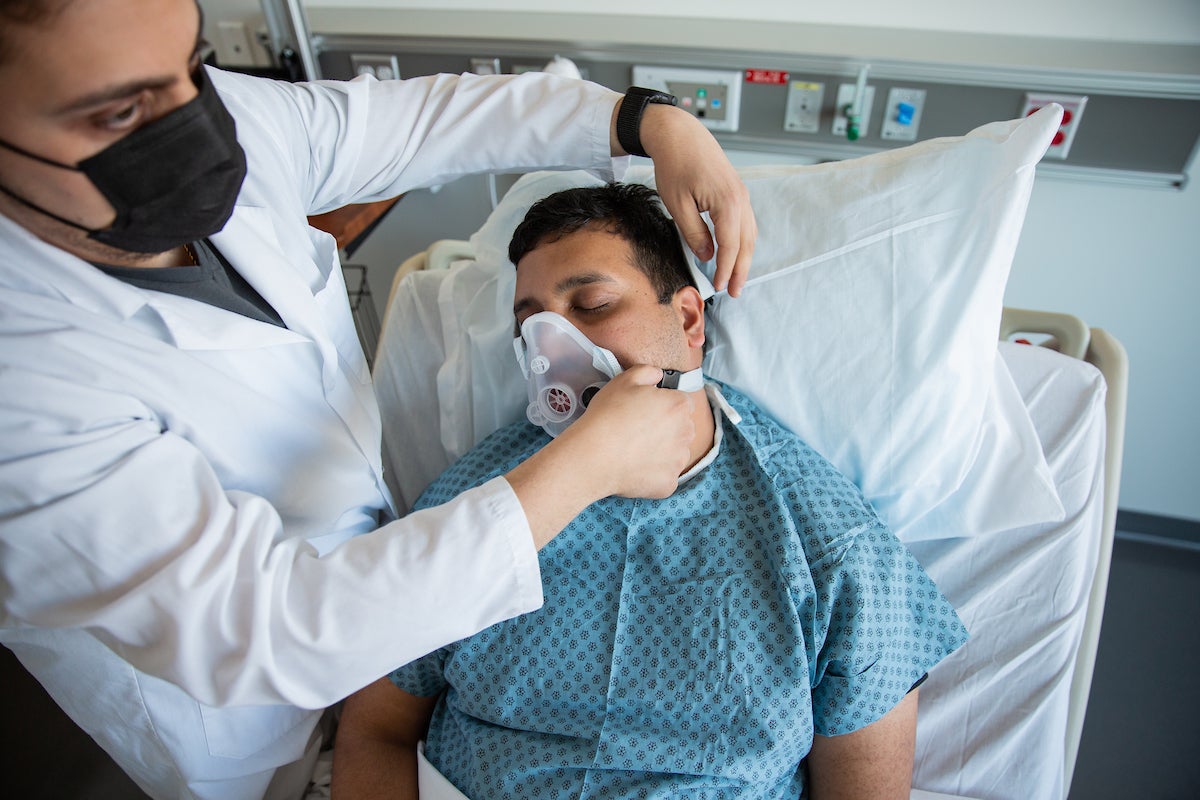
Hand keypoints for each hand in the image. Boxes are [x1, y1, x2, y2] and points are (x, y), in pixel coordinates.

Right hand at [505, 366, 694, 547]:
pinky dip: (653, 474)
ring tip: (634, 451)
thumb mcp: (624, 380)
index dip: (664, 406)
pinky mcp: (669, 483)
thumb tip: (658, 376)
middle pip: (682, 429)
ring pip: (676, 454)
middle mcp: (686, 433)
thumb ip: (647, 372)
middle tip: (638, 432)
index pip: (683, 403)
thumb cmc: (608, 415)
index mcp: (679, 405)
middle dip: (667, 429)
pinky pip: (665, 477)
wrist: (593, 456)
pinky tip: (633, 468)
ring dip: (662, 452)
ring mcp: (679, 461)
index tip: (647, 412)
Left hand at [633, 103, 757, 296]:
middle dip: (741, 270)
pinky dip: (743, 241)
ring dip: (744, 258)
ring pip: (749, 233)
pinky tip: (735, 252)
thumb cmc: (675, 164)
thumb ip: (693, 233)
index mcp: (728, 203)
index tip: (718, 287)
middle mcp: (741, 199)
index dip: (724, 269)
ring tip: (736, 278)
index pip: (730, 246)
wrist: (680, 134)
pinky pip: (745, 222)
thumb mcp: (678, 204)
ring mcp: (742, 194)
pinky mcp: (737, 191)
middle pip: (746, 243)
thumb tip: (707, 255)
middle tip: (734, 292)